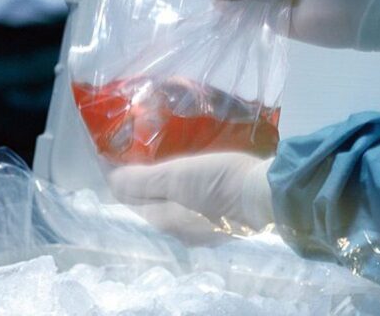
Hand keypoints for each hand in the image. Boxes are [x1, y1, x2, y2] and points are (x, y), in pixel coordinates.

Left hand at [108, 152, 273, 241]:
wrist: (270, 196)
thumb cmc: (219, 183)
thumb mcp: (176, 176)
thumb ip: (142, 181)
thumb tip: (110, 180)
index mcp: (163, 221)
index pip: (127, 197)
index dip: (118, 173)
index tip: (113, 148)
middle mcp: (178, 231)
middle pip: (148, 203)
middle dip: (139, 179)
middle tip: (136, 147)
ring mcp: (201, 230)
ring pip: (171, 203)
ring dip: (161, 184)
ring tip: (161, 155)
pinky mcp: (221, 221)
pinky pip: (190, 203)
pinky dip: (182, 188)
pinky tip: (190, 172)